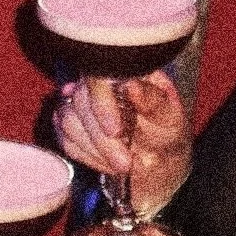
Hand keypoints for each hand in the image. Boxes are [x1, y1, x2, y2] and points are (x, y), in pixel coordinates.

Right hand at [53, 70, 191, 214]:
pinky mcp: (72, 125)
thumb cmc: (168, 133)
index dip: (101, 102)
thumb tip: (131, 84)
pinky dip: (87, 155)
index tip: (114, 130)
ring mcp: (83, 103)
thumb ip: (152, 100)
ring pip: (68, 119)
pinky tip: (107, 161)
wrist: (160, 164)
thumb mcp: (170, 117)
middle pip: (81, 100)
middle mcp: (100, 84)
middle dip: (101, 138)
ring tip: (121, 163)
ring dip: (94, 149)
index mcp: (125, 72)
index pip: (99, 75)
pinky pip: (65, 138)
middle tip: (125, 161)